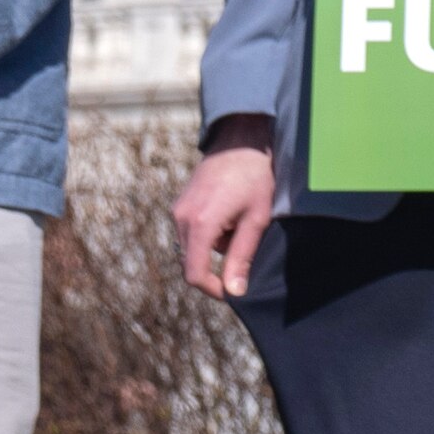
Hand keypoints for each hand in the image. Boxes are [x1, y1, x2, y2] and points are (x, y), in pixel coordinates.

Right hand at [177, 124, 280, 298]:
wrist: (240, 140)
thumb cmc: (254, 177)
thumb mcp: (256, 220)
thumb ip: (242, 257)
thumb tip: (234, 291)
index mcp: (200, 224)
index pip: (194, 273)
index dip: (212, 289)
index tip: (232, 292)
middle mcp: (181, 218)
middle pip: (192, 261)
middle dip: (217, 264)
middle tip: (245, 249)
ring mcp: (178, 210)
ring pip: (193, 247)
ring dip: (215, 247)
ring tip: (241, 223)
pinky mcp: (180, 204)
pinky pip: (192, 231)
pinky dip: (210, 233)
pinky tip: (230, 214)